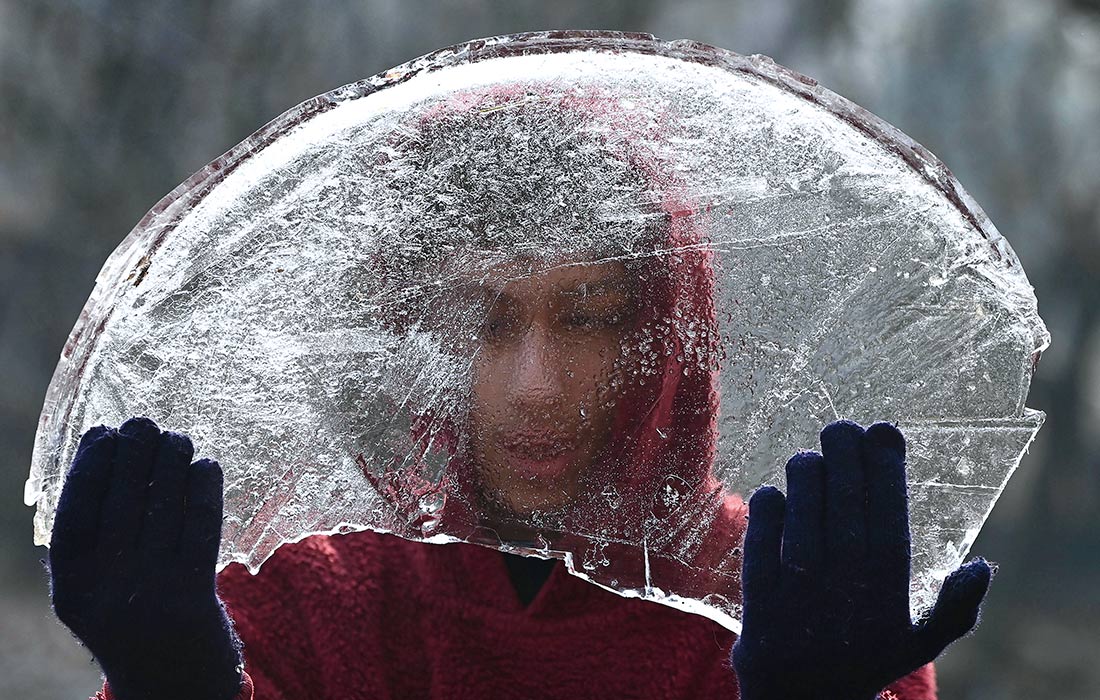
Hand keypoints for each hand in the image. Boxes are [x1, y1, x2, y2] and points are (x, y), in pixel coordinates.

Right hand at [48, 417, 242, 699]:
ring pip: (163, 508)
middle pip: (122, 502)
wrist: (172, 681)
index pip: (75, 510)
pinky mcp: (194, 597)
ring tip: (177, 439)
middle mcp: (107, 590)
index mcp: (72, 585)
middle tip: (146, 423)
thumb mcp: (93, 588)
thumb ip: (91, 535)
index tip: (104, 431)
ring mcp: (151, 593)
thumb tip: (101, 448)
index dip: (90, 465)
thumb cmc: (131, 614)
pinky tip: (207, 466)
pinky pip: (200, 528)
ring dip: (172, 462)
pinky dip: (204, 490)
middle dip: (135, 452)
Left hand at [731, 420, 991, 699]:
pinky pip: (761, 538)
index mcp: (889, 591)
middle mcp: (846, 586)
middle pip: (846, 502)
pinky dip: (767, 508)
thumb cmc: (863, 661)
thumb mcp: (919, 645)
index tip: (884, 431)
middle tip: (841, 428)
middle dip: (844, 454)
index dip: (887, 467)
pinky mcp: (760, 596)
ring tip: (808, 458)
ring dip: (805, 474)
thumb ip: (956, 610)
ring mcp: (800, 590)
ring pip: (802, 511)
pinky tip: (774, 492)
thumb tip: (981, 568)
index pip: (891, 513)